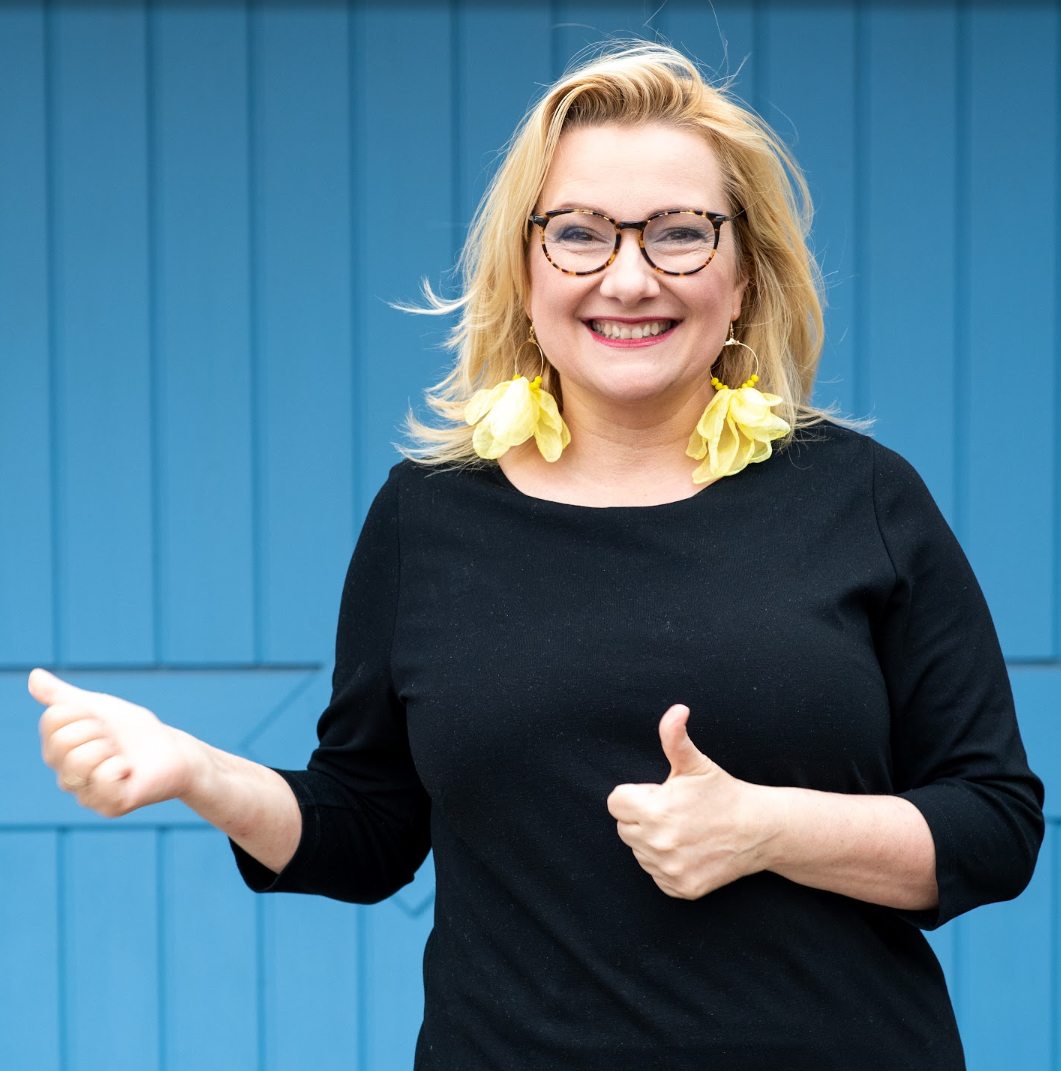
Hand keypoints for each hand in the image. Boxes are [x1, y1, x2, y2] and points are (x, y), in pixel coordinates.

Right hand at [29, 668, 199, 818]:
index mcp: (58, 750)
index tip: (102, 721)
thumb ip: (62, 696)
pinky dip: (121, 768)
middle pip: (64, 741)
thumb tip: (33, 675)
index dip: (84, 712)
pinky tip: (129, 772)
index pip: (52, 720)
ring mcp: (86, 795)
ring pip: (80, 761)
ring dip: (110, 749)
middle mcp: (65, 776)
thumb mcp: (98, 707)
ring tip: (122, 756)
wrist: (174, 750)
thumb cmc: (133, 730)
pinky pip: (104, 781)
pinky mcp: (109, 807)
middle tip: (115, 740)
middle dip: (98, 731)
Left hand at [606, 704, 772, 898]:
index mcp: (655, 811)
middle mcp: (658, 845)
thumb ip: (675, 736)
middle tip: (674, 811)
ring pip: (639, 852)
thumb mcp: (696, 763)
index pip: (615, 803)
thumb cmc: (722, 793)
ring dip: (653, 840)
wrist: (759, 830)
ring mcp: (670, 870)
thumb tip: (676, 710)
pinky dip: (667, 863)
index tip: (660, 794)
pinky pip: (655, 874)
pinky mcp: (681, 889)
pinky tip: (689, 849)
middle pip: (624, 827)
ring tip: (684, 829)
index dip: (636, 794)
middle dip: (642, 816)